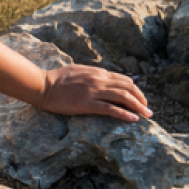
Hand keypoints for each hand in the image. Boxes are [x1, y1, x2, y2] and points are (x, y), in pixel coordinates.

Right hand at [33, 65, 152, 121]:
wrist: (42, 86)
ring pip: (123, 98)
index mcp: (97, 72)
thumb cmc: (56, 78)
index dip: (135, 89)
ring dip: (138, 106)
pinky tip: (133, 119)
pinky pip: (111, 109)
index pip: (124, 79)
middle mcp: (98, 81)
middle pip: (128, 88)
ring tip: (147, 114)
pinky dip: (124, 114)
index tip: (139, 98)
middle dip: (141, 98)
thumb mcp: (78, 70)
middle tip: (147, 108)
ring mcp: (93, 92)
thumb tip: (105, 77)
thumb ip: (93, 73)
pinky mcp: (87, 104)